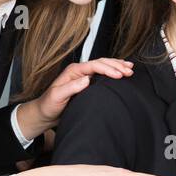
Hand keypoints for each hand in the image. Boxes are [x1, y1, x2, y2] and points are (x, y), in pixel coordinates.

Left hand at [18, 58, 133, 135]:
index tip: (119, 75)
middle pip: (101, 63)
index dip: (108, 69)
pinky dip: (113, 71)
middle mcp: (80, 71)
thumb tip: (87, 80)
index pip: (94, 66)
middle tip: (129, 71)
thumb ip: (71, 87)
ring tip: (130, 68)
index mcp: (73, 71)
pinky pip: (103, 73)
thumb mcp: (57, 97)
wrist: (45, 113)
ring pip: (103, 66)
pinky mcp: (88, 83)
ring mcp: (84, 76)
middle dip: (116, 65)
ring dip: (117, 65)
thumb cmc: (49, 105)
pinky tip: (121, 71)